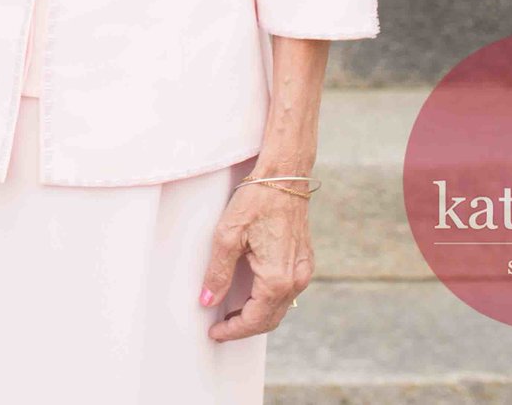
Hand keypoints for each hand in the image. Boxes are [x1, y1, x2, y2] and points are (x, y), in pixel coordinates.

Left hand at [201, 179, 313, 340]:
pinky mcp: (304, 262)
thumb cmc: (256, 201)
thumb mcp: (227, 236)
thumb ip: (218, 272)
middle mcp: (296, 279)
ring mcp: (304, 271)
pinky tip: (251, 295)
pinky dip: (269, 301)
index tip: (215, 333)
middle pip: (270, 319)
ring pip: (280, 307)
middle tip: (220, 328)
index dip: (233, 330)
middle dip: (244, 327)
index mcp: (277, 278)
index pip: (255, 319)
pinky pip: (287, 292)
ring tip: (231, 314)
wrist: (284, 177)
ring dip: (257, 315)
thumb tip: (208, 300)